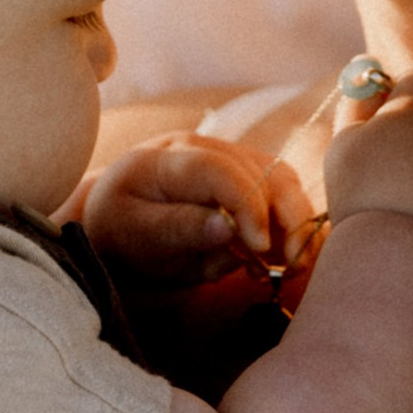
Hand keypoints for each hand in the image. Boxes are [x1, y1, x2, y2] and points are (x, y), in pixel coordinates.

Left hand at [81, 133, 289, 287]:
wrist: (116, 220)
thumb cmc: (121, 229)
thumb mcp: (135, 235)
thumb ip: (179, 229)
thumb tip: (228, 228)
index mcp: (168, 159)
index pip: (219, 170)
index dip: (247, 206)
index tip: (259, 247)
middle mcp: (205, 149)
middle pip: (263, 171)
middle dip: (286, 218)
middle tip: (293, 263)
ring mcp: (228, 159)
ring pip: (281, 179)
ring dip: (296, 222)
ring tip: (294, 263)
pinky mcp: (245, 175)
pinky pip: (281, 192)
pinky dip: (292, 223)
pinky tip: (287, 255)